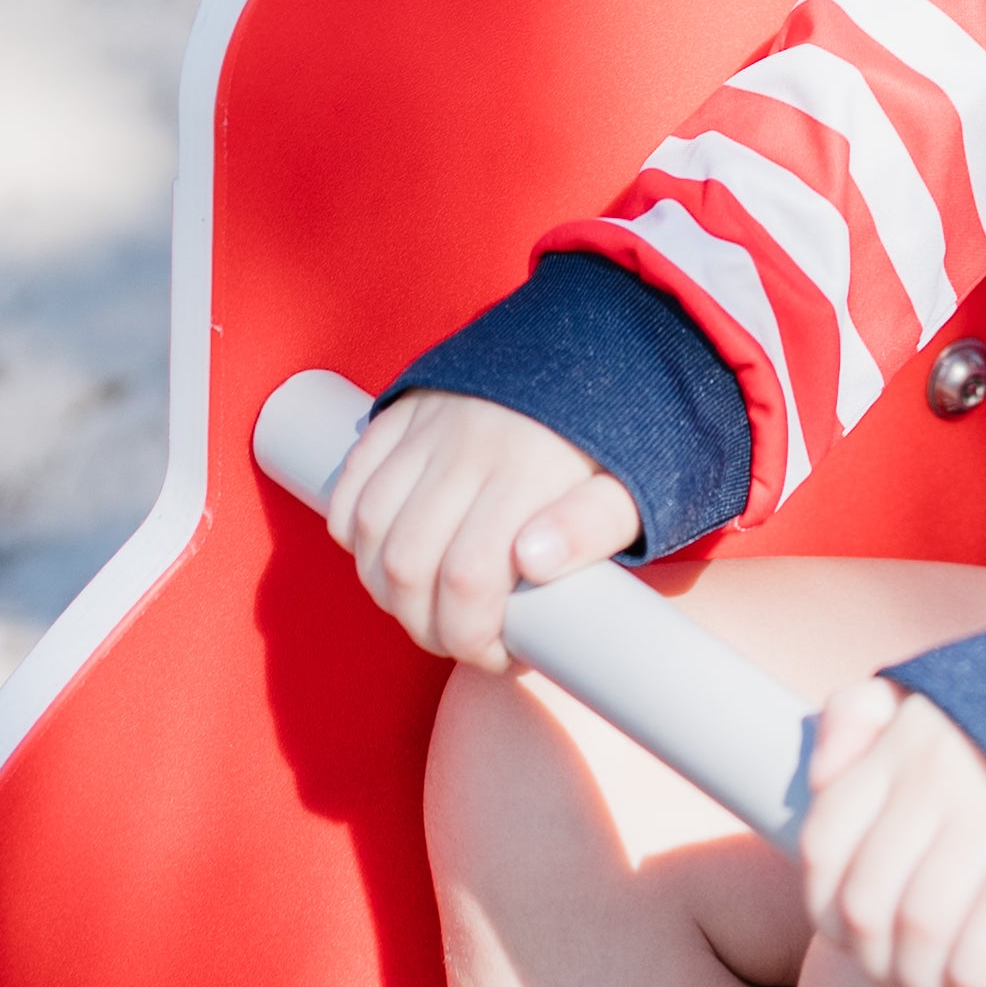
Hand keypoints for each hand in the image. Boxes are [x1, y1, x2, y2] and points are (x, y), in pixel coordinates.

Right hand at [322, 386, 640, 666]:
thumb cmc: (625, 429)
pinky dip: (350, 526)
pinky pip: (352, 476)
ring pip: (366, 523)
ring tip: (423, 603)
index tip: (497, 652)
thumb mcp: (636, 482)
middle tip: (458, 637)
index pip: (467, 579)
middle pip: (404, 563)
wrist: (611, 334)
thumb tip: (531, 560)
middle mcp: (468, 442)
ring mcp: (430, 421)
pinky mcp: (407, 404)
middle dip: (422, 624)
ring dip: (381, 582)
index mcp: (528, 468)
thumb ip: (593, 526)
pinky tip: (382, 553)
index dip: (469, 637)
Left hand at [798, 672, 985, 986]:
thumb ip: (858, 717)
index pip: (825, 842)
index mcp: (905, 736)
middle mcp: (940, 771)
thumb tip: (821, 778)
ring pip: (922, 928)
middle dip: (874, 962)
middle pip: (869, 900)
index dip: (824, 909)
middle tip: (896, 979)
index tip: (849, 940)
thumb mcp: (930, 691)